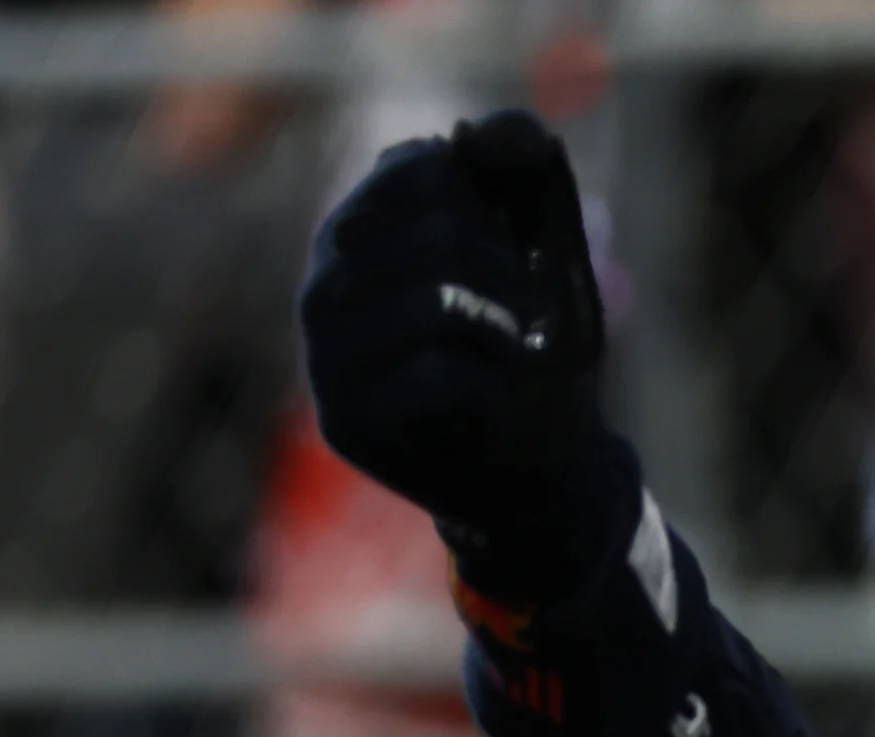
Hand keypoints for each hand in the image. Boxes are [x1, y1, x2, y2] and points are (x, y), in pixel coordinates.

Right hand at [298, 111, 618, 594]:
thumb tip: (495, 126)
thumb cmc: (536, 355)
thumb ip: (529, 181)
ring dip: (508, 331)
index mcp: (362, 229)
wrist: (542, 472)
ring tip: (513, 358)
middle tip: (524, 321)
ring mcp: (326, 355)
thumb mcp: (548, 256)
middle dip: (511, 273)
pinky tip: (488, 404)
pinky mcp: (345, 421)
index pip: (419, 168)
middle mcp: (326, 283)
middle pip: (436, 232)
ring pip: (436, 301)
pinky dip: (491, 389)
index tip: (516, 250)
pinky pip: (436, 375)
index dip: (494, 205)